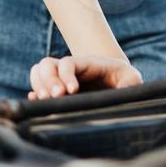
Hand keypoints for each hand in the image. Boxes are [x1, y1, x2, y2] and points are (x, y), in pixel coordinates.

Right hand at [28, 54, 142, 99]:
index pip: (68, 63)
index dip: (66, 75)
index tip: (72, 91)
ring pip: (38, 72)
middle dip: (47, 80)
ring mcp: (61, 78)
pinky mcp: (57, 91)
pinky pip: (37, 87)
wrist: (118, 83)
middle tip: (56, 96)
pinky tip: (36, 103)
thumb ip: (130, 83)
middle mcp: (70, 69)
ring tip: (46, 101)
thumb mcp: (131, 78)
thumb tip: (122, 91)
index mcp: (87, 64)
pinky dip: (34, 93)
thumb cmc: (124, 80)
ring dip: (38, 85)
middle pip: (47, 64)